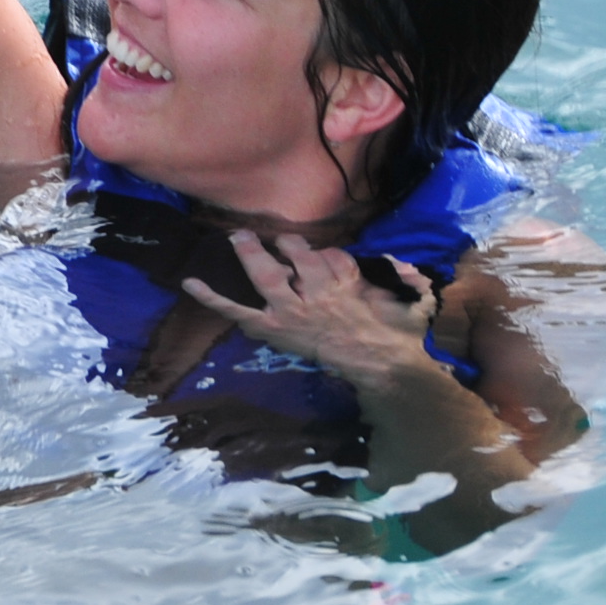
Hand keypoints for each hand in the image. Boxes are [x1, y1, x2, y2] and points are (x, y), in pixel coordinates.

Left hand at [183, 231, 442, 395]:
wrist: (381, 372)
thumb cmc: (397, 339)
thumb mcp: (415, 305)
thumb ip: (411, 280)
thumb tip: (405, 265)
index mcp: (347, 283)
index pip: (330, 255)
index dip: (324, 254)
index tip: (319, 257)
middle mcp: (317, 293)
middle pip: (298, 257)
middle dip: (284, 244)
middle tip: (268, 232)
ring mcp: (292, 311)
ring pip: (269, 276)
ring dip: (251, 254)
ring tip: (238, 237)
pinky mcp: (273, 328)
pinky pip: (239, 311)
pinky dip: (213, 297)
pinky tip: (190, 282)